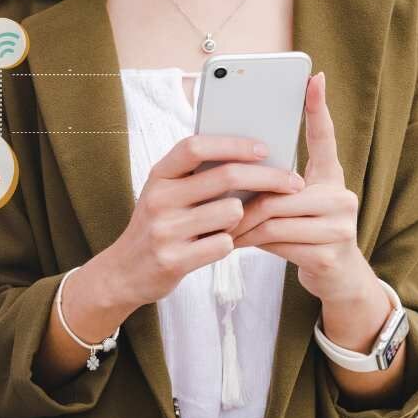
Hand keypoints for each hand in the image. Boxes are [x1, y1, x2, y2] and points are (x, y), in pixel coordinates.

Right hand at [71, 135, 304, 314]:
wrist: (124, 272)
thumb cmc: (157, 226)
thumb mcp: (165, 194)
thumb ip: (195, 176)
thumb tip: (252, 156)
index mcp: (158, 176)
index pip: (196, 147)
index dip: (233, 144)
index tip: (264, 149)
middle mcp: (158, 199)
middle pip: (226, 177)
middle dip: (268, 178)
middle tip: (293, 183)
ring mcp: (164, 230)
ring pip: (232, 212)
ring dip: (242, 219)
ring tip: (230, 225)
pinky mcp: (173, 260)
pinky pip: (224, 245)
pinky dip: (228, 245)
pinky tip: (215, 246)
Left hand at [230, 73, 378, 303]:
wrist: (337, 279)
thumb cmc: (302, 235)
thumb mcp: (291, 207)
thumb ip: (271, 187)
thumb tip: (228, 166)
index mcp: (331, 178)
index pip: (325, 138)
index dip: (319, 108)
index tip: (313, 77)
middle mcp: (342, 195)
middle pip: (279, 187)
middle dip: (243, 200)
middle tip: (216, 206)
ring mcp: (340, 225)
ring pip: (274, 216)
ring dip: (241, 224)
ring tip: (223, 229)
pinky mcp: (330, 254)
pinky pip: (277, 242)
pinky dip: (250, 243)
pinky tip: (236, 244)